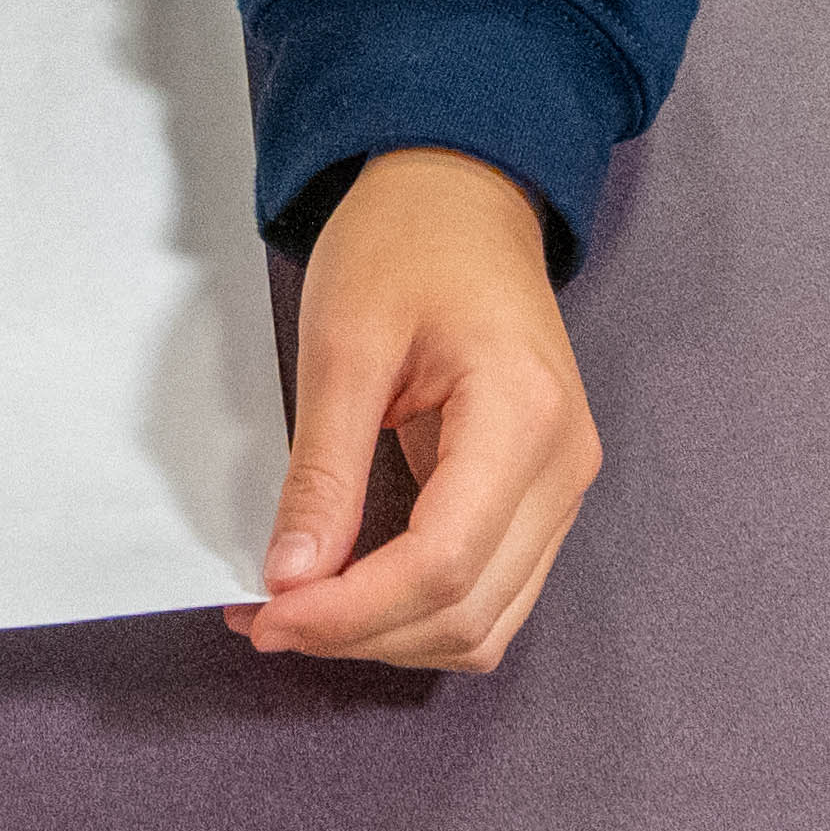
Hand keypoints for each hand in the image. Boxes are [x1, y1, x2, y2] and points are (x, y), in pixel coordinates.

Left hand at [238, 149, 597, 669]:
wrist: (462, 194)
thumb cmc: (408, 242)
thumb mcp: (344, 343)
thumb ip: (323, 471)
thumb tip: (292, 578)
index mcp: (524, 415)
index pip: (443, 563)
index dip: (352, 610)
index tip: (271, 613)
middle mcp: (563, 465)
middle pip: (469, 610)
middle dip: (362, 634)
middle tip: (266, 617)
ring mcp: (561, 486)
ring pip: (486, 622)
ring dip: (391, 636)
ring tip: (301, 612)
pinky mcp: (540, 496)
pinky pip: (488, 591)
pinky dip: (417, 611)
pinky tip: (350, 592)